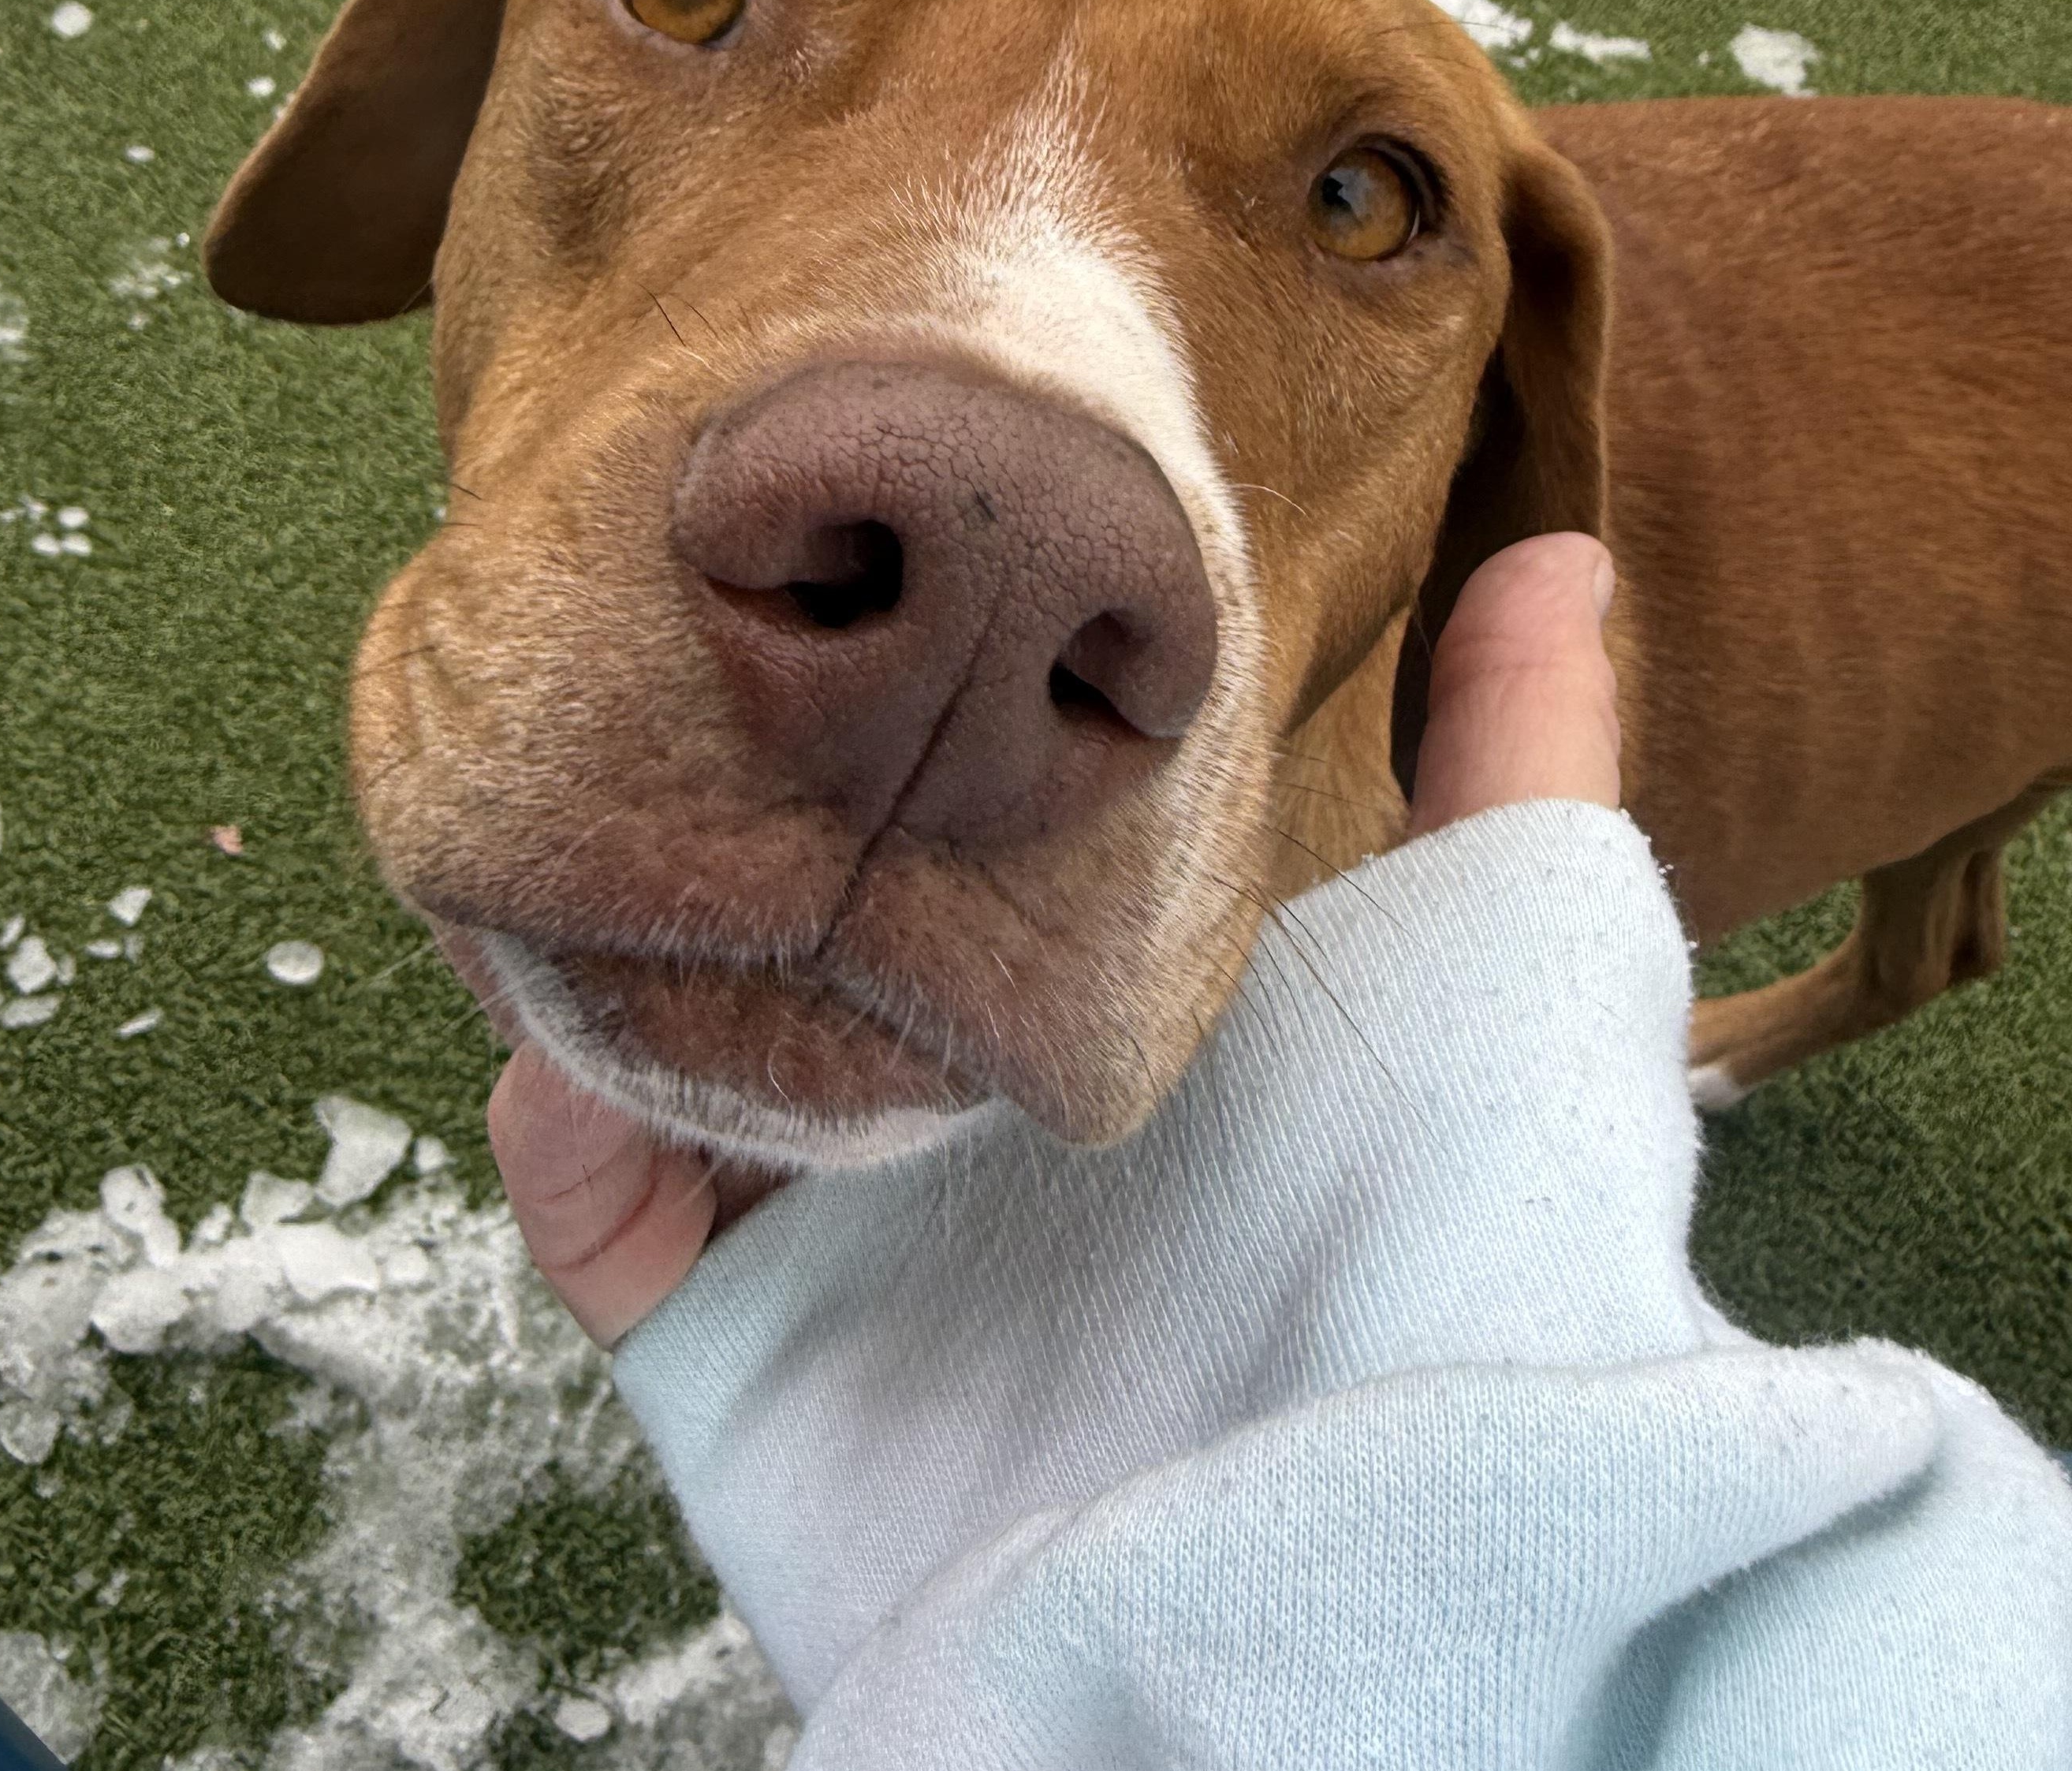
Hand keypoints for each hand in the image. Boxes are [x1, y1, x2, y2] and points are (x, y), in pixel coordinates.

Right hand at [477, 530, 1620, 1344]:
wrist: (1366, 1570)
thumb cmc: (1468, 1219)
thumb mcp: (1522, 948)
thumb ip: (1518, 753)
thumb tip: (1564, 552)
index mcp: (1083, 998)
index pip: (933, 830)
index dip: (863, 714)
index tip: (810, 572)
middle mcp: (948, 1105)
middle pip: (774, 925)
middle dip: (701, 806)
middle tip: (643, 666)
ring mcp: (836, 1229)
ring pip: (656, 1046)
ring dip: (595, 932)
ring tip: (580, 810)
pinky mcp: (741, 1350)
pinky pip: (596, 1218)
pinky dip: (557, 1118)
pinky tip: (570, 1031)